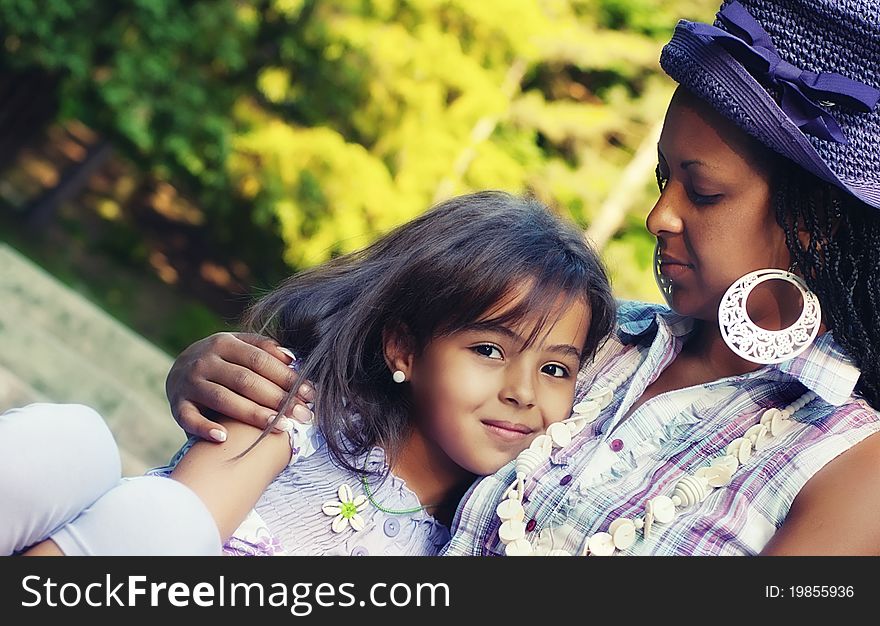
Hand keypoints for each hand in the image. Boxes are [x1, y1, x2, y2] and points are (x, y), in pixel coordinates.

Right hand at [166, 332, 314, 441]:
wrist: (178, 371)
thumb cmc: (222, 362)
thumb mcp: (238, 346)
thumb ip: (264, 349)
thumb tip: (293, 358)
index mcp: (224, 343)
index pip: (260, 360)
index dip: (287, 377)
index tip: (310, 394)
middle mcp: (204, 361)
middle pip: (246, 381)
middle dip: (278, 399)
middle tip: (302, 415)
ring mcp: (188, 383)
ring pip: (223, 399)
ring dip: (253, 415)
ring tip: (280, 428)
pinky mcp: (176, 405)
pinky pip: (189, 418)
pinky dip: (205, 428)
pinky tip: (224, 438)